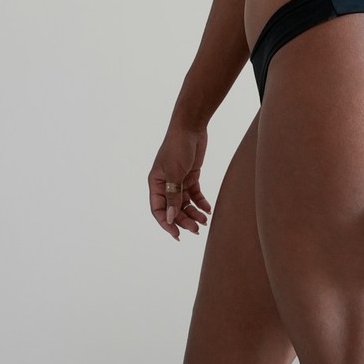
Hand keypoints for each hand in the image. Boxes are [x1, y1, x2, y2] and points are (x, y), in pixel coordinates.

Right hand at [148, 118, 211, 241]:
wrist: (190, 128)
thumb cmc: (177, 148)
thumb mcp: (174, 174)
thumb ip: (173, 197)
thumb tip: (171, 218)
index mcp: (155, 183)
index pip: (158, 209)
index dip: (166, 223)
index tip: (177, 235)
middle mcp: (165, 184)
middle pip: (173, 209)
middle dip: (184, 220)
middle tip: (196, 229)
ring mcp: (178, 180)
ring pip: (185, 204)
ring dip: (194, 213)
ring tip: (204, 221)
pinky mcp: (191, 176)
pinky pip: (195, 194)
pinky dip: (201, 202)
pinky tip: (208, 209)